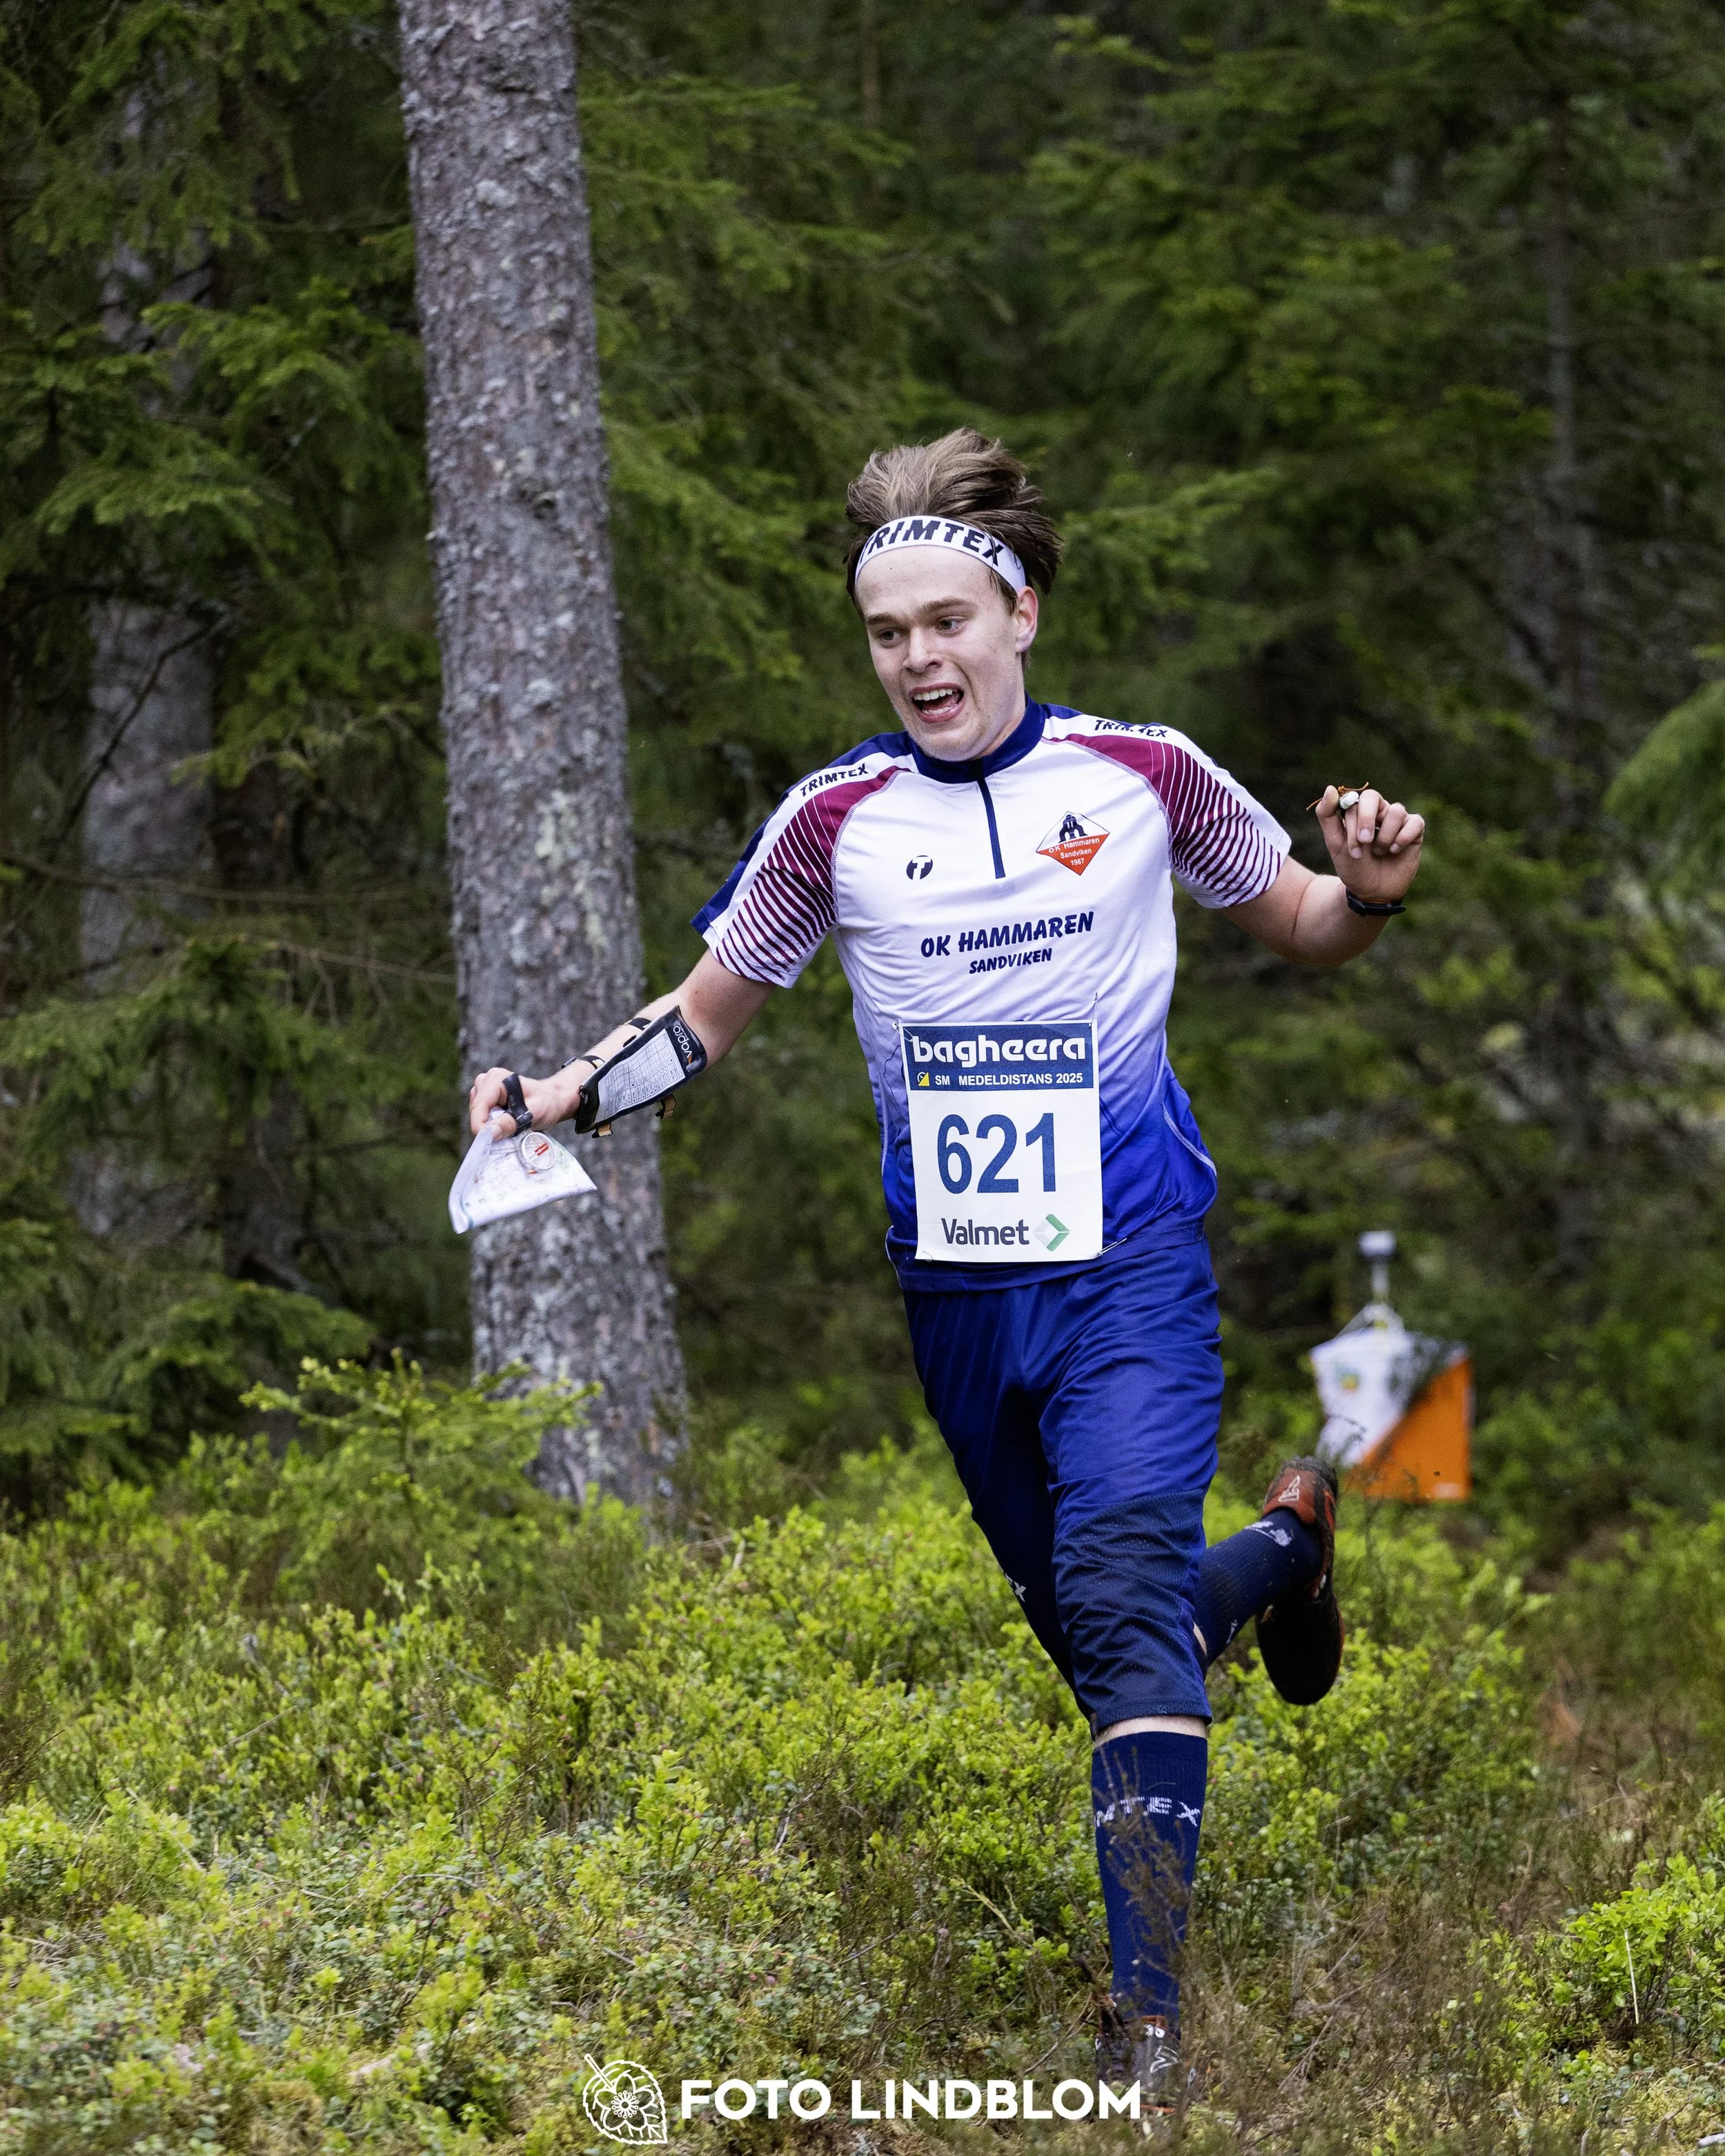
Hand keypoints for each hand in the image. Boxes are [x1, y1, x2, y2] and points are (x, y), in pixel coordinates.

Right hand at [468, 1064, 582, 1137]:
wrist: (554, 1100)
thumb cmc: (547, 1103)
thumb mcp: (532, 1114)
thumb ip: (510, 1123)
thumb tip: (488, 1133)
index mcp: (498, 1079)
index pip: (479, 1105)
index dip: (480, 1126)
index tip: (487, 1143)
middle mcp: (488, 1079)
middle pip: (476, 1109)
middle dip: (486, 1125)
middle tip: (506, 1133)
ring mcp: (486, 1087)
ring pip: (477, 1112)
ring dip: (489, 1123)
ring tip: (509, 1124)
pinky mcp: (486, 1096)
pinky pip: (480, 1113)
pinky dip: (490, 1121)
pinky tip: (505, 1121)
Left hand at [1313, 785, 1425, 905]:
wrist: (1371, 891)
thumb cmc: (1353, 866)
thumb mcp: (1335, 844)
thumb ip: (1328, 816)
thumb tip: (1330, 789)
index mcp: (1358, 812)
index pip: (1354, 801)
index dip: (1353, 822)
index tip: (1352, 848)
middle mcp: (1379, 811)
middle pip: (1373, 797)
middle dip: (1365, 821)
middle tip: (1364, 842)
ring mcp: (1398, 820)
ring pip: (1396, 810)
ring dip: (1384, 836)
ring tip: (1380, 852)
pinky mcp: (1415, 830)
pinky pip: (1415, 822)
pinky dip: (1403, 838)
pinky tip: (1394, 851)